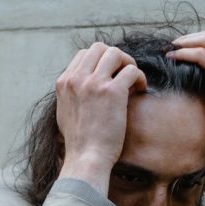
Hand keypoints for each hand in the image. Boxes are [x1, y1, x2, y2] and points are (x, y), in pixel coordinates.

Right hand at [55, 43, 146, 191]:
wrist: (86, 158)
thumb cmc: (79, 142)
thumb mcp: (65, 112)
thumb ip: (72, 94)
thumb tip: (83, 85)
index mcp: (64, 82)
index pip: (84, 55)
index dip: (100, 62)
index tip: (109, 76)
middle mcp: (77, 79)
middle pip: (99, 47)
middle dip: (115, 57)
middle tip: (123, 74)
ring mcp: (94, 83)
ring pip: (116, 53)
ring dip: (128, 63)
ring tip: (132, 81)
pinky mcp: (112, 92)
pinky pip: (131, 70)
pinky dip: (139, 77)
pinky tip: (140, 90)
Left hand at [169, 30, 204, 146]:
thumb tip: (192, 76)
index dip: (193, 41)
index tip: (176, 50)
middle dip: (185, 39)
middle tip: (168, 49)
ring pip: (204, 40)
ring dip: (182, 44)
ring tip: (167, 52)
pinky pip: (200, 54)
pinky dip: (184, 53)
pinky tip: (172, 59)